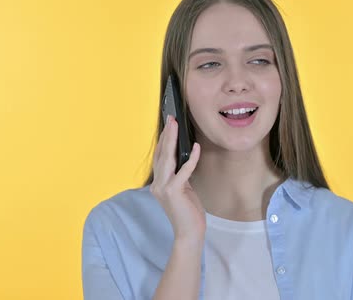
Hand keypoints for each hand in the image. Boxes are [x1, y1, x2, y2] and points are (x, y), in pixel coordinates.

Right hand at [150, 115, 204, 244]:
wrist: (189, 233)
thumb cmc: (188, 213)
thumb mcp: (184, 190)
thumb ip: (180, 175)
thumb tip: (184, 159)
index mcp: (158, 184)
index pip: (160, 158)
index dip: (163, 141)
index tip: (168, 126)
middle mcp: (157, 185)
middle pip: (161, 155)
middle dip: (166, 135)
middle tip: (171, 119)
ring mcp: (163, 188)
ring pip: (168, 159)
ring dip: (172, 140)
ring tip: (176, 126)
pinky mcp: (174, 192)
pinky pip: (184, 170)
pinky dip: (190, 158)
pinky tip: (196, 147)